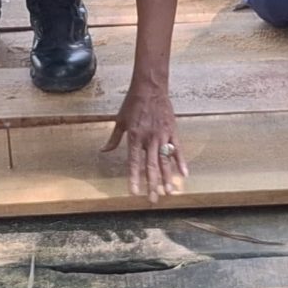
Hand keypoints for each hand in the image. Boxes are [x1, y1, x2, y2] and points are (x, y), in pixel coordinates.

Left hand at [102, 78, 184, 199]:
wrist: (150, 88)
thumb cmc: (133, 103)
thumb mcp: (119, 121)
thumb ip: (114, 139)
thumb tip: (103, 151)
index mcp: (134, 138)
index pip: (134, 163)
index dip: (134, 179)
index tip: (135, 193)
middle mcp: (148, 139)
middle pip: (151, 166)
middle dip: (152, 184)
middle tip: (154, 199)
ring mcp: (162, 136)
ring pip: (165, 161)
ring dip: (167, 177)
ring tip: (170, 192)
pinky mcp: (172, 131)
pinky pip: (178, 149)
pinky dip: (181, 161)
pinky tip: (184, 174)